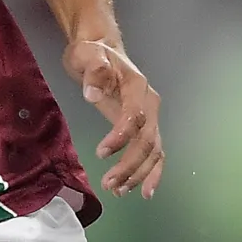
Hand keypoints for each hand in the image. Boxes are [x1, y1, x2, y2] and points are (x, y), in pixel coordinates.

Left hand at [66, 36, 162, 196]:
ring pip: (153, 151)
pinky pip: (155, 153)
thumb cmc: (92, 53)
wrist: (101, 50)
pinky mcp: (144, 127)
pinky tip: (143, 191)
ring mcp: (150, 117)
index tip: (101, 153)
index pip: (135, 116)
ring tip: (118, 191)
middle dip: (130, 165)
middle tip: (109, 184)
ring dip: (138, 174)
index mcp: (136, 86)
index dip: (121, 137)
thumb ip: (93, 70)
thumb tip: (92, 92)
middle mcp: (149, 104)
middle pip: (148, 140)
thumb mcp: (86, 54)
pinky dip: (152, 173)